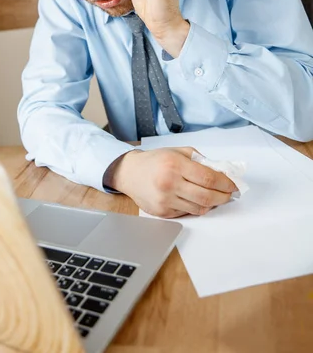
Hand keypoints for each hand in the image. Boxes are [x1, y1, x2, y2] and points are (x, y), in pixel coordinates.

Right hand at [107, 147, 236, 217]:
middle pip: (207, 197)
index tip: (233, 185)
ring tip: (215, 197)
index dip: (225, 183)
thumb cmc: (155, 160)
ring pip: (199, 208)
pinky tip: (196, 199)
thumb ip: (200, 160)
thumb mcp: (178, 152)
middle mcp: (169, 183)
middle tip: (229, 194)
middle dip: (223, 197)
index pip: (208, 178)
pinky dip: (196, 207)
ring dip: (212, 204)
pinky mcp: (162, 212)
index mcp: (175, 165)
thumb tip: (222, 173)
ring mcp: (165, 200)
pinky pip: (187, 213)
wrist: (130, 173)